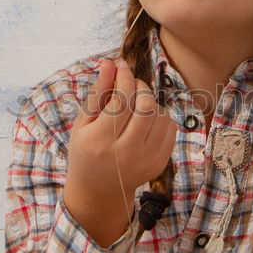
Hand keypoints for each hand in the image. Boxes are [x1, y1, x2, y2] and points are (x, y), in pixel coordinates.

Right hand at [64, 58, 176, 221]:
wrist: (99, 189)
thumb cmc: (86, 150)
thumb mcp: (82, 123)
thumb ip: (97, 92)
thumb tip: (110, 63)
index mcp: (100, 141)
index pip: (121, 100)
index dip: (124, 77)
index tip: (122, 65)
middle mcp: (125, 153)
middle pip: (145, 105)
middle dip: (139, 86)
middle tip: (130, 83)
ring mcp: (146, 160)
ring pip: (160, 114)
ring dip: (149, 100)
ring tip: (135, 103)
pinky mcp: (160, 163)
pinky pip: (169, 127)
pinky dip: (160, 115)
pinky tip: (146, 118)